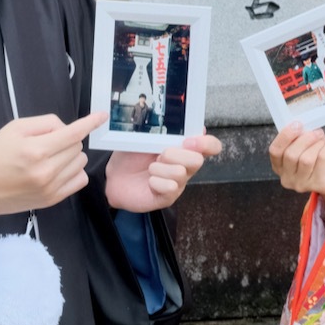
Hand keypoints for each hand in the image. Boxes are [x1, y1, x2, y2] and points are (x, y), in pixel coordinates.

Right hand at [0, 112, 105, 218]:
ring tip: (49, 157)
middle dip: (67, 139)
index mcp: (36, 150)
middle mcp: (46, 171)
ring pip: (80, 163)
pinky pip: (79, 181)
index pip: (72, 133)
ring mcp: (51, 188)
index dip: (90, 122)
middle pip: (77, 146)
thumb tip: (66, 128)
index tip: (102, 116)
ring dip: (70, 155)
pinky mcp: (52, 200)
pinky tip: (58, 170)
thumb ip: (44, 124)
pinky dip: (73, 171)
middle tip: (45, 142)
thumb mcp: (13, 129)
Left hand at [105, 134, 220, 212]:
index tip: (188, 141)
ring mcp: (179, 183)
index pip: (211, 146)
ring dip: (159, 168)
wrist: (113, 176)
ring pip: (180, 173)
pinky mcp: (169, 197)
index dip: (206, 143)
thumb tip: (193, 127)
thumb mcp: (147, 137)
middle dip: (175, 154)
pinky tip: (149, 181)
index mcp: (185, 148)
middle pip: (197, 160)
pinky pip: (170, 187)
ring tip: (150, 168)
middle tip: (159, 155)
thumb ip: (167, 131)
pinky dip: (156, 182)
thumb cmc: (132, 156)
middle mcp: (186, 166)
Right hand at [268, 122, 324, 218]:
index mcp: (279, 166)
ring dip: (317, 144)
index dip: (285, 136)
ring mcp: (301, 184)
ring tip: (324, 139)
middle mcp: (287, 178)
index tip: (297, 124)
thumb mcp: (304, 149)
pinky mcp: (317, 184)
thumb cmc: (317, 161)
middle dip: (305, 139)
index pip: (275, 151)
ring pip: (306, 159)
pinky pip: (322, 159)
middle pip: (290, 155)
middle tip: (317, 131)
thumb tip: (301, 126)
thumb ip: (298, 139)